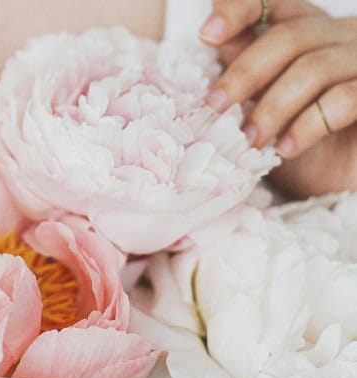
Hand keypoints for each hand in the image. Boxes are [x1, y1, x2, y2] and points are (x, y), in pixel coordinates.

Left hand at [199, 0, 356, 196]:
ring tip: (250, 141)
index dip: (240, 9)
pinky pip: (343, 99)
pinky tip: (286, 149)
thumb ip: (245, 73)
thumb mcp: (263, 108)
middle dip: (244, 74)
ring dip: (272, 108)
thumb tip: (211, 41)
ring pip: (314, 68)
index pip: (275, 2)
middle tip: (216, 107)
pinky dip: (307, 125)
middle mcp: (343, 36)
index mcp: (310, 32)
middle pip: (289, 36)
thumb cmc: (301, 150)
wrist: (342, 187)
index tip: (207, 35)